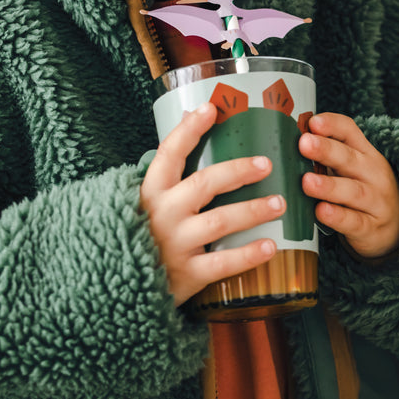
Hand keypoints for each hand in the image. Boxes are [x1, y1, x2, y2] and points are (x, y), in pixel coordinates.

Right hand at [140, 102, 285, 306]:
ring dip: (253, 210)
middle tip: (267, 164)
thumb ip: (170, 177)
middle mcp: (162, 215)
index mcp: (150, 193)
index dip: (189, 130)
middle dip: (238, 171)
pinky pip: (222, 263)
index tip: (211, 109)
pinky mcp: (185, 274)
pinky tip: (271, 246)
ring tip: (280, 203)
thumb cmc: (142, 237)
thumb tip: (192, 123)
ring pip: (220, 221)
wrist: (118, 289)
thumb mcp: (146, 204)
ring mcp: (174, 245)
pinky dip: (248, 254)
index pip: (169, 154)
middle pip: (204, 184)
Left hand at [299, 113, 398, 259]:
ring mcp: (375, 202)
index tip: (312, 122)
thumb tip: (289, 140)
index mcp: (365, 154)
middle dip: (326, 150)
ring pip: (353, 192)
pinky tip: (321, 212)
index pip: (350, 132)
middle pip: (350, 159)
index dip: (332, 125)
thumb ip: (328, 155)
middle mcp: (373, 174)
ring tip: (307, 182)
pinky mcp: (370, 228)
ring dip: (329, 186)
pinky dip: (337, 217)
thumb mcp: (354, 168)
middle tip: (304, 143)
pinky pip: (354, 222)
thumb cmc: (364, 190)